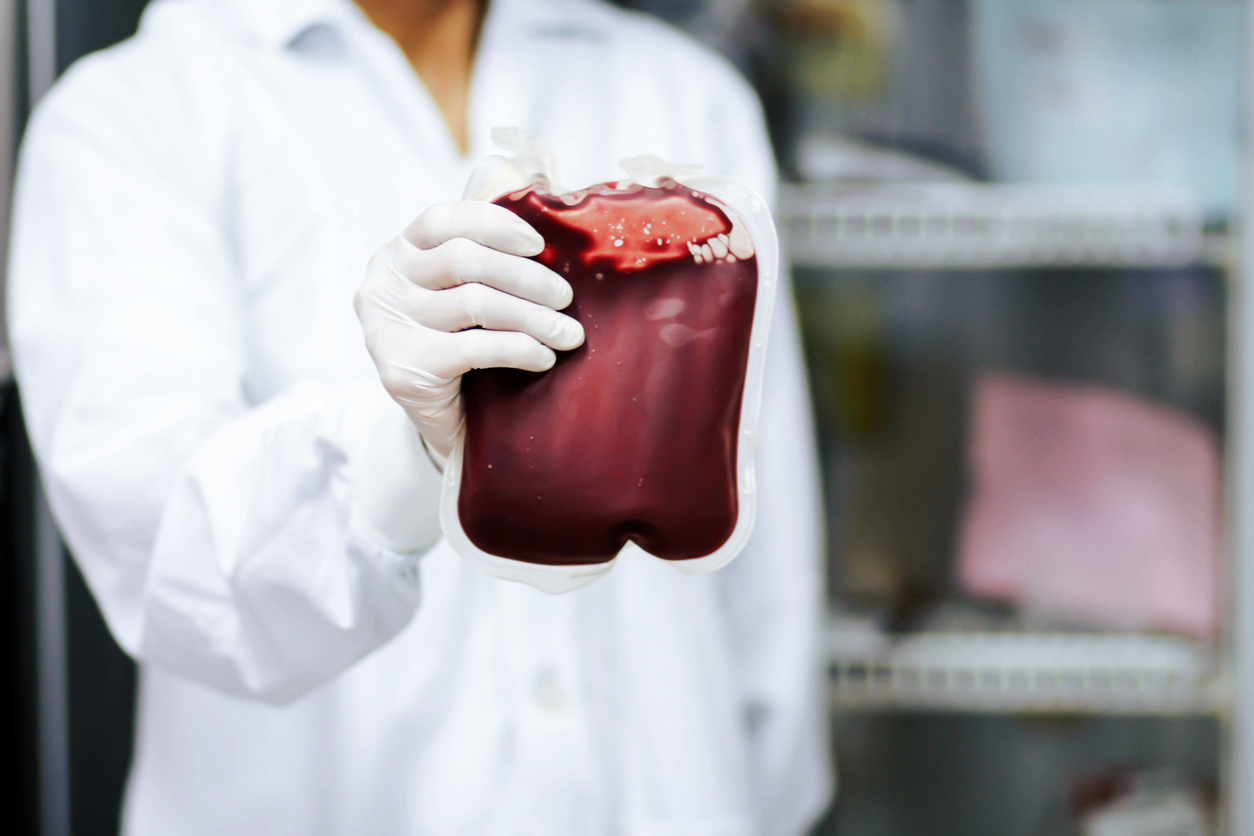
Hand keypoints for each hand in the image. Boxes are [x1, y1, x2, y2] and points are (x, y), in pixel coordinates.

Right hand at [355, 201, 584, 464]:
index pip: (442, 220)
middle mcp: (383, 284)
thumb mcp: (465, 293)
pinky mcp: (403, 369)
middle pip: (464, 260)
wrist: (442, 420)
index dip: (494, 224)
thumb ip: (487, 258)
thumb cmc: (463, 346)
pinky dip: (520, 349)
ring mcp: (387, 327)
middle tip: (565, 298)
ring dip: (533, 316)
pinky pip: (475, 348)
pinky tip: (544, 357)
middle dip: (526, 277)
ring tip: (568, 333)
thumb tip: (547, 214)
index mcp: (397, 253)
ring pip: (475, 303)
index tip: (538, 245)